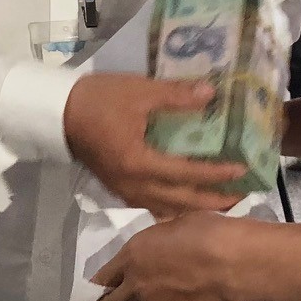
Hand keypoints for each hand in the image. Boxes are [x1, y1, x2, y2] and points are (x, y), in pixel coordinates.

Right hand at [63, 73, 246, 217]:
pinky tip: (187, 198)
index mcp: (140, 163)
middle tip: (243, 194)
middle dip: (214, 201)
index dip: (217, 175)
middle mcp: (134, 186)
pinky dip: (175, 205)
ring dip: (196, 206)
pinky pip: (153, 205)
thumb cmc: (98, 100)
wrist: (57, 113)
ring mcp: (124, 191)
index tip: (243, 170)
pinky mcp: (118, 188)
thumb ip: (176, 96)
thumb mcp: (139, 92)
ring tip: (222, 199)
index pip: (188, 175)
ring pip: (167, 209)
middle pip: (181, 203)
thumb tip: (212, 94)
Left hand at [70, 211, 248, 300]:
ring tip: (193, 286)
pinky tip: (202, 298)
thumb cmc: (206, 232)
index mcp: (134, 255)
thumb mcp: (174, 226)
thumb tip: (164, 253)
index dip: (96, 286)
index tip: (84, 298)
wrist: (232, 261)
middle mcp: (138, 286)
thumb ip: (160, 246)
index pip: (106, 276)